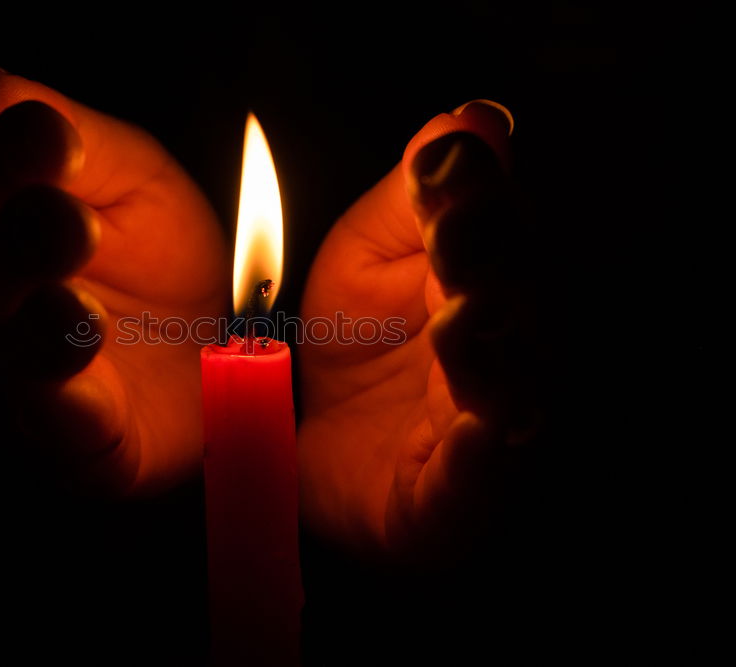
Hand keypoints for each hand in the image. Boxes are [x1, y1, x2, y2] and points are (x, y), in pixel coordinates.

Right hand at [0, 65, 226, 494]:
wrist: (222, 337)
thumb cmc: (158, 250)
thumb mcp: (128, 177)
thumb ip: (70, 139)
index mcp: (2, 219)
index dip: (5, 157)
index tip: (55, 141)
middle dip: (19, 243)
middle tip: (72, 225)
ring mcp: (27, 375)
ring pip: (5, 355)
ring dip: (40, 331)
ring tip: (79, 312)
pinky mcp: (78, 441)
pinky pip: (61, 429)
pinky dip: (71, 408)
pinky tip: (89, 387)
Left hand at [298, 101, 540, 559]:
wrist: (315, 448)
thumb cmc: (356, 343)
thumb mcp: (367, 256)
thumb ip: (413, 195)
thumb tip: (470, 114)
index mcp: (481, 282)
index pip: (496, 229)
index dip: (473, 195)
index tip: (442, 158)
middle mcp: (501, 352)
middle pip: (517, 305)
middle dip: (486, 264)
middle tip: (450, 229)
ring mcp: (485, 431)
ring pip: (510, 391)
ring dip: (486, 355)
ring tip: (460, 316)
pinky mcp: (454, 502)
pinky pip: (474, 483)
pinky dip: (477, 460)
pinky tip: (472, 430)